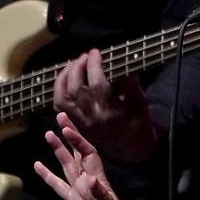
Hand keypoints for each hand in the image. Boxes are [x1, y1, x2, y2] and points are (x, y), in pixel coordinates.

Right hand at [34, 112, 129, 199]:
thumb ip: (102, 197)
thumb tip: (89, 179)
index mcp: (98, 180)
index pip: (88, 154)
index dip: (78, 140)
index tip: (67, 129)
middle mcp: (88, 181)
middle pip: (77, 152)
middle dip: (69, 135)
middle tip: (61, 116)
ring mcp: (80, 190)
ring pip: (66, 165)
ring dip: (58, 150)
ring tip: (48, 134)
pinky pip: (57, 186)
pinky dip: (47, 176)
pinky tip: (37, 165)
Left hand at [53, 49, 158, 163]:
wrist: (131, 147)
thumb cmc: (139, 122)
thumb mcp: (140, 103)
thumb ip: (130, 85)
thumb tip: (119, 64)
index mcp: (111, 112)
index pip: (97, 84)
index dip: (94, 65)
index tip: (95, 52)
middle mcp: (92, 118)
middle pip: (77, 90)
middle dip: (78, 68)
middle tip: (85, 56)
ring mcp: (81, 123)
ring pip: (63, 98)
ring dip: (64, 78)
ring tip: (72, 64)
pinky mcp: (76, 124)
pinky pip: (60, 107)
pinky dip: (59, 90)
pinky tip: (65, 78)